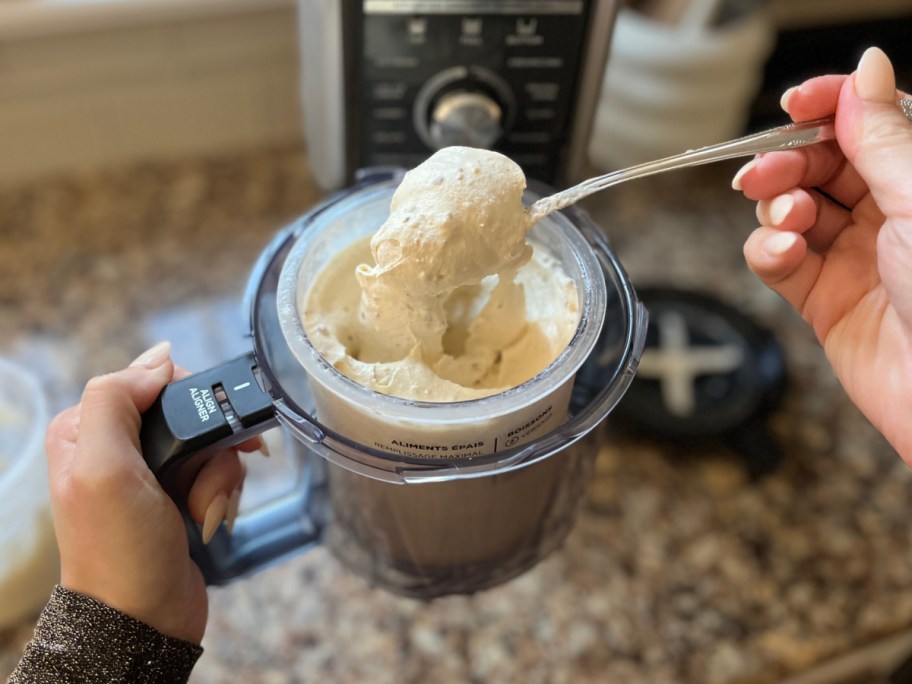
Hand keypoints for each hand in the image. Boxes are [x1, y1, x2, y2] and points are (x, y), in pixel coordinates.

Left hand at [45, 341, 259, 643]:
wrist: (145, 618)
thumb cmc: (120, 549)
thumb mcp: (103, 467)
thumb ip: (116, 399)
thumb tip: (159, 357)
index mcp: (86, 430)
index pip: (150, 380)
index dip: (187, 397)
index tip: (208, 425)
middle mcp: (116, 446)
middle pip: (188, 412)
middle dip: (210, 446)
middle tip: (210, 477)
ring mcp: (150, 472)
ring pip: (210, 441)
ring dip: (219, 477)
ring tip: (203, 510)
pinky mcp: (178, 494)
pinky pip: (218, 470)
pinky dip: (223, 492)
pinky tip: (210, 517)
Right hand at [732, 47, 911, 462]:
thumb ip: (883, 133)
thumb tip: (868, 68)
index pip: (869, 122)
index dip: (830, 106)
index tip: (795, 104)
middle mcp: (890, 214)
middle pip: (820, 164)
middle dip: (788, 160)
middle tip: (766, 171)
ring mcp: (855, 257)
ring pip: (793, 209)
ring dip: (777, 205)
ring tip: (788, 218)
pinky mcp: (823, 299)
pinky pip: (778, 260)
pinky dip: (768, 249)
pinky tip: (781, 251)